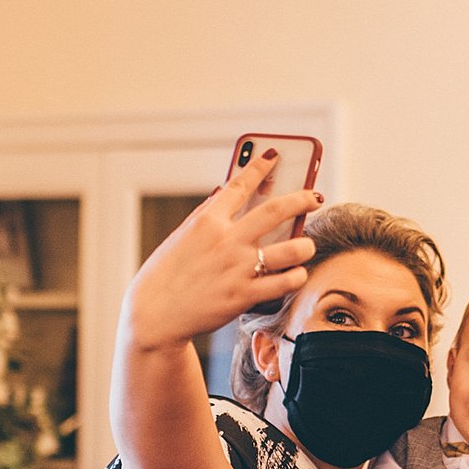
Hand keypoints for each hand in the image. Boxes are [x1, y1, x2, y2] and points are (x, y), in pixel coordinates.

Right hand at [120, 151, 321, 350]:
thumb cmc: (167, 273)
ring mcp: (237, 268)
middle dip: (302, 199)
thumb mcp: (182, 236)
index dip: (260, 167)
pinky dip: (297, 275)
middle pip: (276, 210)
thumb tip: (224, 192)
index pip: (240, 185)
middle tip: (314, 197)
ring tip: (307, 245)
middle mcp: (226, 240)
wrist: (154, 313)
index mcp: (207, 221)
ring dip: (305, 244)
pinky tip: (296, 273)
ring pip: (291, 248)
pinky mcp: (244, 295)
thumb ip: (207, 214)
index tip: (276, 155)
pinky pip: (285, 282)